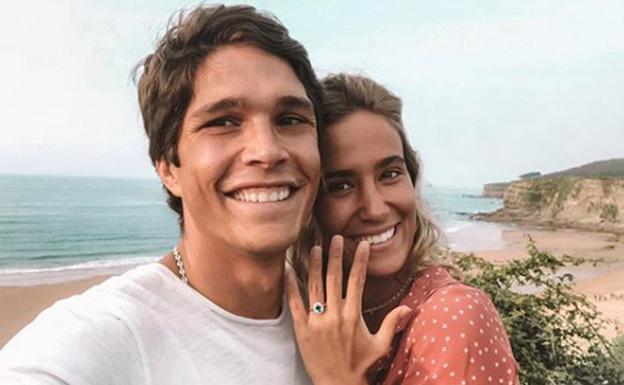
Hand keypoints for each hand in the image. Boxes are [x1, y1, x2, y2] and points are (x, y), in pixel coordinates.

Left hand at [285, 235, 411, 384]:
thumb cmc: (361, 365)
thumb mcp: (381, 345)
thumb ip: (392, 323)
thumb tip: (409, 307)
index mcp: (354, 315)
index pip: (357, 281)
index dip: (359, 260)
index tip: (362, 245)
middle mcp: (335, 315)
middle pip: (334, 277)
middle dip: (335, 255)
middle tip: (335, 237)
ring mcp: (317, 321)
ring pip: (314, 286)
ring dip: (314, 264)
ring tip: (314, 247)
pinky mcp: (301, 329)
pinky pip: (295, 303)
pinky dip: (291, 285)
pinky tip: (289, 270)